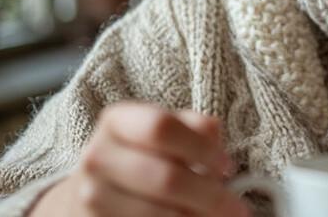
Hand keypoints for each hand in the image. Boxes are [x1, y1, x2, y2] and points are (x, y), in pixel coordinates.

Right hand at [29, 101, 249, 216]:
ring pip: (159, 214)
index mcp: (116, 120)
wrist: (92, 191)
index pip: (161, 127)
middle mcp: (97, 156)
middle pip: (165, 177)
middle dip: (210, 196)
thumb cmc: (143, 155)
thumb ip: (193, 128)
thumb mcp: (165, 133)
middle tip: (237, 207)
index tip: (227, 165)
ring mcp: (90, 196)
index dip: (201, 148)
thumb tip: (215, 141)